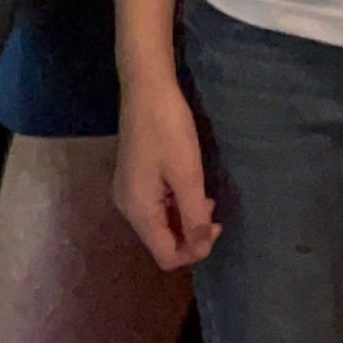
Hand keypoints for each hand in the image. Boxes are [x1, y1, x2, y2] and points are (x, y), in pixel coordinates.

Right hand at [114, 79, 218, 269]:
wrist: (146, 87)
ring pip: (159, 223)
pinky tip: (188, 186)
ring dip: (184, 217)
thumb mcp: (188, 174)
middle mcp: (127, 207)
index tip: (215, 225)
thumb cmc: (168, 128)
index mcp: (137, 210)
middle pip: (161, 241)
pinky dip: (174, 204)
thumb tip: (200, 249)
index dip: (194, 250)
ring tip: (204, 196)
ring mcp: (127, 192)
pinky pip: (154, 206)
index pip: (166, 255)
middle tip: (213, 209)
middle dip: (190, 233)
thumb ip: (194, 216)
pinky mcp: (132, 178)